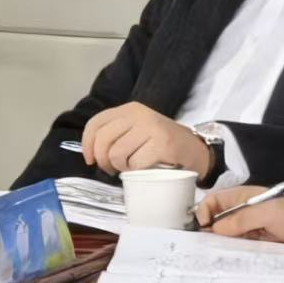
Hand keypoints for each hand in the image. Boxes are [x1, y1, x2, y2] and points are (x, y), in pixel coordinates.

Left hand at [80, 103, 212, 178]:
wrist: (196, 150)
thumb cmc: (162, 144)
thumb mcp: (137, 130)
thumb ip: (116, 134)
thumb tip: (91, 152)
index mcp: (129, 109)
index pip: (96, 123)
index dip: (87, 144)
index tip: (90, 160)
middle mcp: (139, 115)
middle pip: (103, 140)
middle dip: (103, 160)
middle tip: (112, 169)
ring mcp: (151, 128)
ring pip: (117, 154)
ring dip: (121, 168)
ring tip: (132, 167)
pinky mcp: (162, 144)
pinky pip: (135, 164)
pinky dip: (136, 172)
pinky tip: (146, 169)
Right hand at [192, 186, 283, 247]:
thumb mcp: (270, 213)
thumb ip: (242, 218)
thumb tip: (215, 228)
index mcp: (244, 198)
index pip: (214, 200)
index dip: (204, 210)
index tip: (203, 226)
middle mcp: (242, 214)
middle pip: (215, 220)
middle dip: (207, 231)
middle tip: (204, 246)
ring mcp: (248, 231)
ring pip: (224, 236)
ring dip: (218, 244)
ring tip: (213, 256)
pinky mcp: (254, 246)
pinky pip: (236, 249)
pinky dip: (230, 253)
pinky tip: (227, 261)